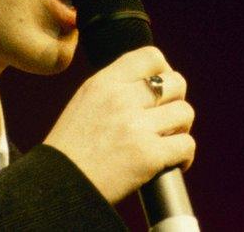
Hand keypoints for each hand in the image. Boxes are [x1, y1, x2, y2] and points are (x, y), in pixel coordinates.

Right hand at [43, 46, 195, 203]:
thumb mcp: (85, 102)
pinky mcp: (148, 155)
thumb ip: (115, 88)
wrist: (57, 186)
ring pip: (185, 113)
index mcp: (104, 82)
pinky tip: (173, 163)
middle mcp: (121, 98)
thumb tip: (152, 84)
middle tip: (166, 119)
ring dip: (181, 129)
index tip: (161, 90)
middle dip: (177, 101)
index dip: (165, 70)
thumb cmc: (70, 150)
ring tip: (169, 141)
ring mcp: (136, 126)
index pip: (151, 56)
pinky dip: (184, 156)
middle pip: (177, 82)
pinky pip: (186, 145)